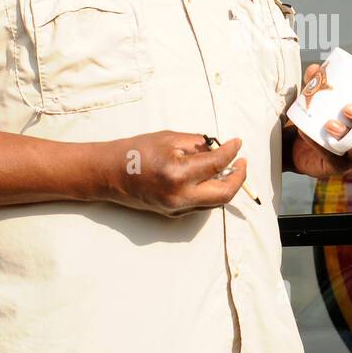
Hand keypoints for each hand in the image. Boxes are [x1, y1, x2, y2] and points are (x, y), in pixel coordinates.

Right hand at [103, 130, 246, 216]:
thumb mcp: (169, 138)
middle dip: (239, 177)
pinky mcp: (173, 213)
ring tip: (228, 167)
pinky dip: (211, 191)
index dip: (232, 152)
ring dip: (226, 185)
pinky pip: (201, 204)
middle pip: (225, 193)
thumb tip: (219, 149)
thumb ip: (198, 144)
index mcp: (178, 174)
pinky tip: (210, 177)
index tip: (237, 143)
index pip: (217, 164)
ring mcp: (177, 208)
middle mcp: (180, 196)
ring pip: (215, 202)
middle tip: (241, 162)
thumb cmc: (136, 151)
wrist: (109, 173)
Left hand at [289, 64, 351, 178]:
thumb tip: (315, 68)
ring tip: (331, 124)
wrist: (298, 146)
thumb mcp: (317, 100)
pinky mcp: (336, 167)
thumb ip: (315, 83)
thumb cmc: (315, 119)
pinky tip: (310, 136)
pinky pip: (333, 159)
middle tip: (346, 109)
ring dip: (348, 135)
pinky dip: (321, 146)